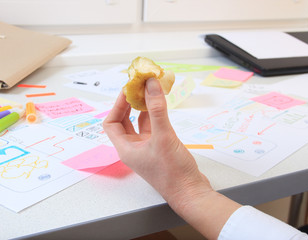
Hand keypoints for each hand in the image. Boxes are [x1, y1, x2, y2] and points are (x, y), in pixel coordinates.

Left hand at [103, 78, 211, 207]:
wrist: (190, 191)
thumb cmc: (173, 172)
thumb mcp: (163, 137)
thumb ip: (157, 109)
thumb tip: (150, 85)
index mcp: (126, 149)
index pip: (111, 123)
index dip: (117, 105)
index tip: (128, 90)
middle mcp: (134, 148)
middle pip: (125, 121)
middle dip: (130, 104)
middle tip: (138, 88)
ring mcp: (148, 148)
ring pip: (141, 124)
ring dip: (144, 108)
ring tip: (150, 92)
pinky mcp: (160, 148)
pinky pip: (154, 128)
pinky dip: (156, 116)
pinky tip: (162, 107)